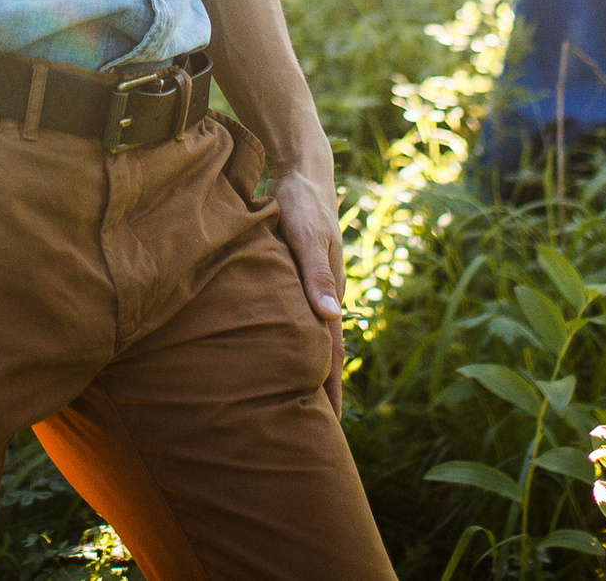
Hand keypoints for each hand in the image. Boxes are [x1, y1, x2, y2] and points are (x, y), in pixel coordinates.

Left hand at [270, 163, 347, 414]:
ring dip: (302, 371)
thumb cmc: (301, 203)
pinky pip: (292, 320)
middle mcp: (322, 298)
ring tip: (290, 407)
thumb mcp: (307, 236)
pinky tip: (273, 354)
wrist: (302, 169)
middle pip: (322, 355)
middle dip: (318, 393)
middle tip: (309, 436)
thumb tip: (332, 318)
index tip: (329, 431)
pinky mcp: (294, 276)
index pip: (330, 356)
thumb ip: (316, 274)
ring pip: (306, 340)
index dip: (329, 393)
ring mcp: (308, 288)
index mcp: (327, 296)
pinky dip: (288, 344)